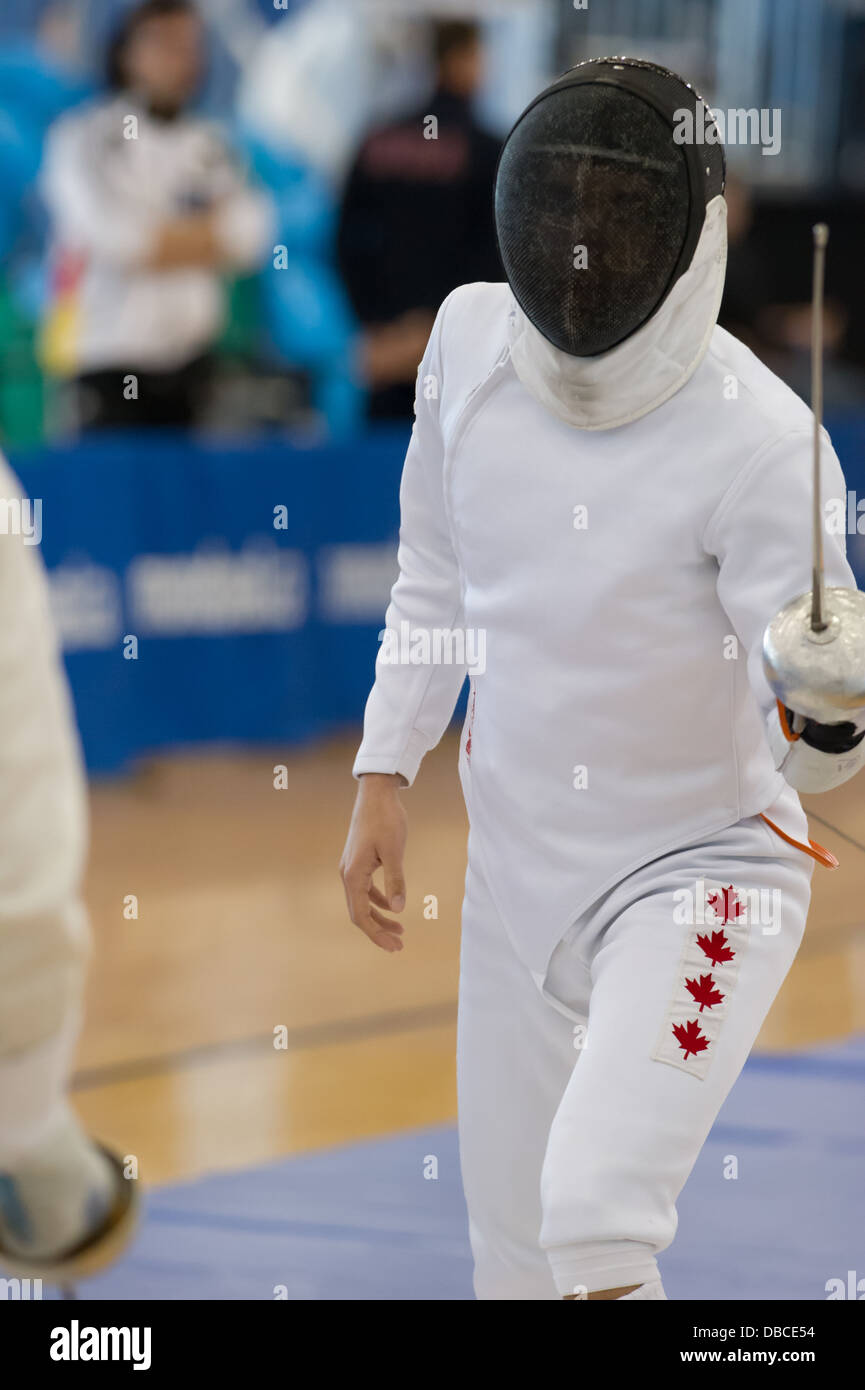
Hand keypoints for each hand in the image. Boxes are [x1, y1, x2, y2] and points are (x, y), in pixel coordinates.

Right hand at [339, 773, 406, 951]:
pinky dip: (378, 900)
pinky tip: (392, 907)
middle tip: (399, 945)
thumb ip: (396, 881)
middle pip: (359, 912)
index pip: (361, 915)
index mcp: (353, 875)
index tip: (394, 945)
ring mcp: (351, 867)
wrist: (376, 793)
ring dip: (379, 918)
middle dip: (378, 931)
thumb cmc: (386, 820)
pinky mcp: (358, 861)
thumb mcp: (394, 851)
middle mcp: (347, 874)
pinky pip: (366, 889)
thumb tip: (398, 909)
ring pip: (362, 902)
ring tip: (399, 931)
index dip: (376, 934)